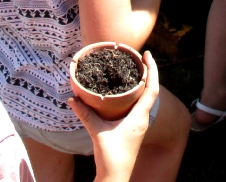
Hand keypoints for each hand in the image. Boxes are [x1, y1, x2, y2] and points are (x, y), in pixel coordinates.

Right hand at [70, 51, 159, 181]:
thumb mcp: (97, 132)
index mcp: (139, 117)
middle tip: (140, 58)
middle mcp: (143, 119)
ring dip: (144, 83)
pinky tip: (127, 92)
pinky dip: (137, 94)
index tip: (147, 55)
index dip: (152, 70)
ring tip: (135, 70)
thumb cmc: (111, 157)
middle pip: (152, 91)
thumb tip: (72, 98)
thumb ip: (85, 114)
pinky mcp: (134, 129)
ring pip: (147, 99)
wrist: (116, 177)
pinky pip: (140, 106)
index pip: (152, 88)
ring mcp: (140, 125)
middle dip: (149, 73)